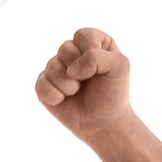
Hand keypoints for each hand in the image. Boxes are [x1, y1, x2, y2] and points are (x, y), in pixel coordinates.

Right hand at [34, 27, 132, 142]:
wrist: (105, 124)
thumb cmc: (113, 94)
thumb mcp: (120, 67)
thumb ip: (98, 56)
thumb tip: (70, 70)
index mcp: (91, 42)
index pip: (83, 36)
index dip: (92, 54)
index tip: (103, 71)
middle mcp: (72, 51)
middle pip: (65, 48)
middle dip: (80, 71)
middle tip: (89, 84)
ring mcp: (56, 68)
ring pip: (52, 67)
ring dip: (69, 85)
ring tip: (78, 93)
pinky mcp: (45, 85)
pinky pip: (42, 85)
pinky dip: (56, 96)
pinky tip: (65, 100)